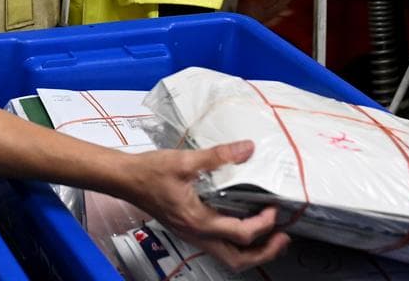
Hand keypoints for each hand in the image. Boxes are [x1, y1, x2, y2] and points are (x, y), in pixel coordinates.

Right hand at [119, 140, 289, 271]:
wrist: (125, 179)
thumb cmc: (149, 173)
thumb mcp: (185, 161)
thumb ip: (218, 156)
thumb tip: (245, 149)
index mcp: (198, 221)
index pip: (241, 233)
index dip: (264, 224)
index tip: (273, 208)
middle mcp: (196, 233)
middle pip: (237, 259)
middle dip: (264, 252)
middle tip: (282, 239)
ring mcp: (192, 234)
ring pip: (228, 257)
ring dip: (251, 252)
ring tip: (269, 239)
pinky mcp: (189, 229)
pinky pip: (218, 247)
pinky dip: (236, 243)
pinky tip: (241, 227)